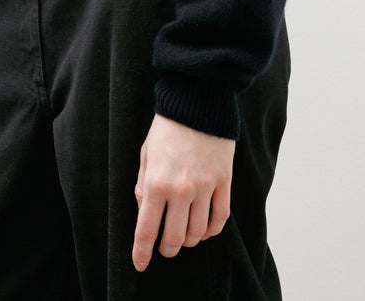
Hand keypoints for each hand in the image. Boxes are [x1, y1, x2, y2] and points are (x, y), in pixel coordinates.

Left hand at [131, 113, 235, 271]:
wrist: (197, 102)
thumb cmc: (167, 127)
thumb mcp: (145, 154)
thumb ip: (142, 184)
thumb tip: (143, 209)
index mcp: (156, 182)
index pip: (147, 230)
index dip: (142, 252)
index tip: (140, 264)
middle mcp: (181, 189)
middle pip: (174, 238)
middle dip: (167, 250)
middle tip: (165, 249)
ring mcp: (205, 186)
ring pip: (197, 232)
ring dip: (189, 240)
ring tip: (184, 236)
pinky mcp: (224, 181)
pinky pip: (220, 218)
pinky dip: (211, 230)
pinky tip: (204, 229)